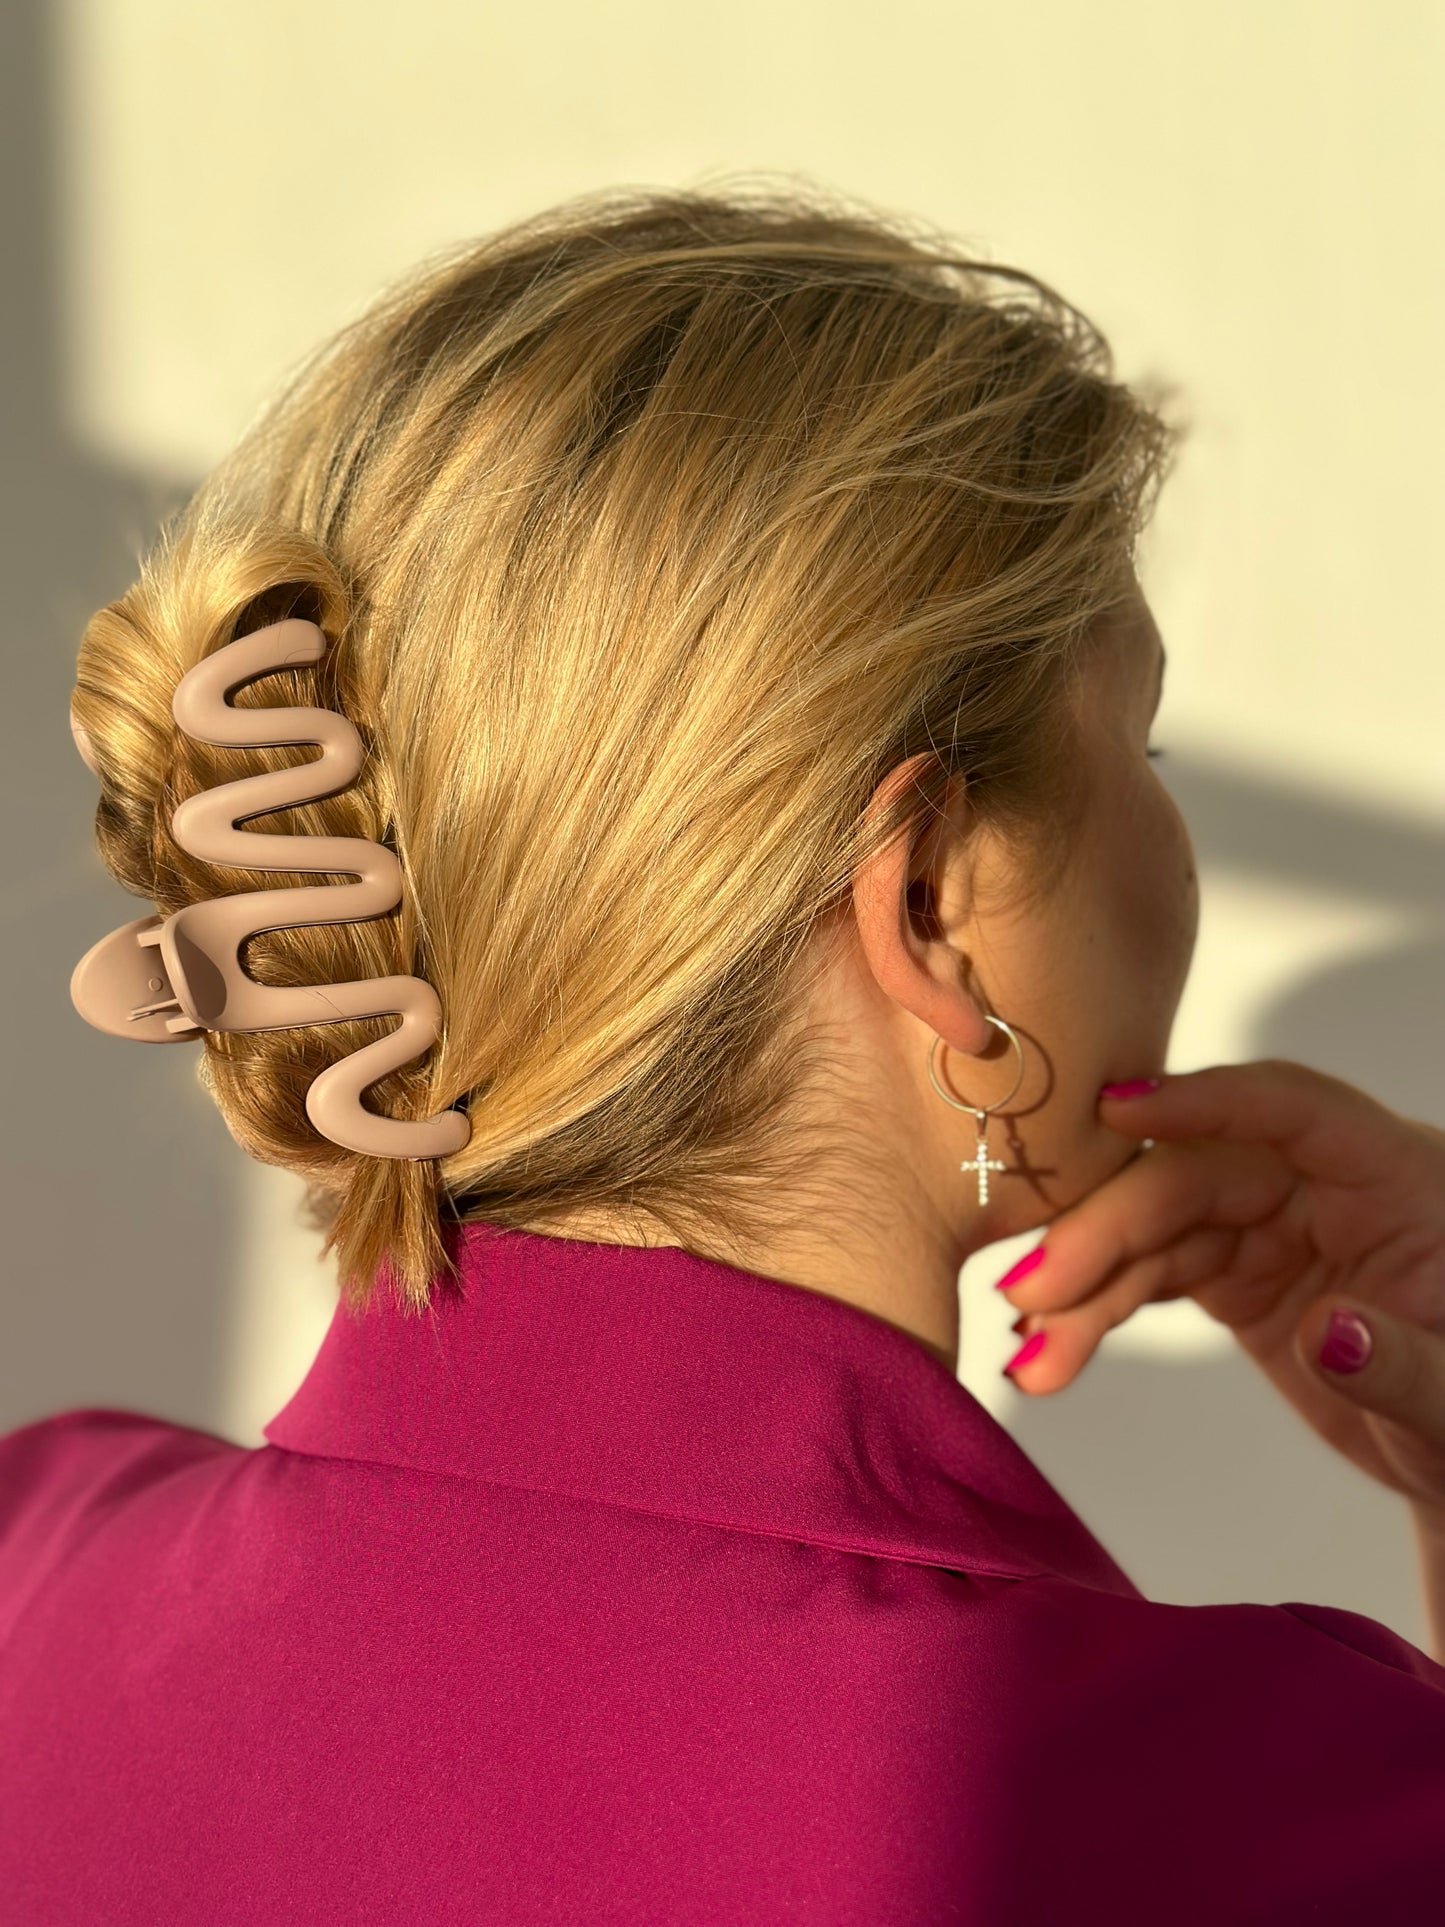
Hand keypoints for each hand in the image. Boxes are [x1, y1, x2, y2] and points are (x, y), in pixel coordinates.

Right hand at [995, 1059, 1444, 1515]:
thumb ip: (1403, 1367)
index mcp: (1395, 1177)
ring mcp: (1271, 1224)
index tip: (1119, 1107)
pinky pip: (1150, 1272)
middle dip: (1106, 1231)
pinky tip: (1049, 1351)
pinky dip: (1096, 1311)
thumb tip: (1329, 1331)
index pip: (1294, 1109)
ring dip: (1084, 1288)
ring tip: (1032, 1358)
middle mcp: (1323, 1184)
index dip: (1206, 1101)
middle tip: (1032, 1291)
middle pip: (1195, 1175)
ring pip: (1155, 1229)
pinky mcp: (1234, 1270)